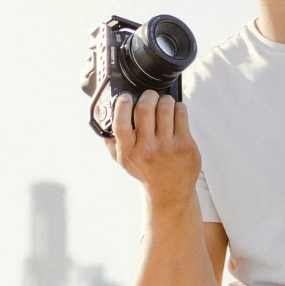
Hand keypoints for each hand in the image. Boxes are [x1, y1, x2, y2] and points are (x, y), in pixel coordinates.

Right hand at [110, 91, 202, 207]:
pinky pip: (181, 114)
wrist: (170, 190)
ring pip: (165, 107)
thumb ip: (110, 137)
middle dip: (148, 96)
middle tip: (150, 96)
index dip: (122, 106)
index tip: (126, 97)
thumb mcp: (123, 159)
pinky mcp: (185, 144)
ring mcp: (167, 147)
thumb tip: (99, 110)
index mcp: (129, 152)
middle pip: (144, 109)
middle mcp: (147, 150)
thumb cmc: (145, 169)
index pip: (121, 125)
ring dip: (164, 99)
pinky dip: (178, 107)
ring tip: (164, 102)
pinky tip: (175, 112)